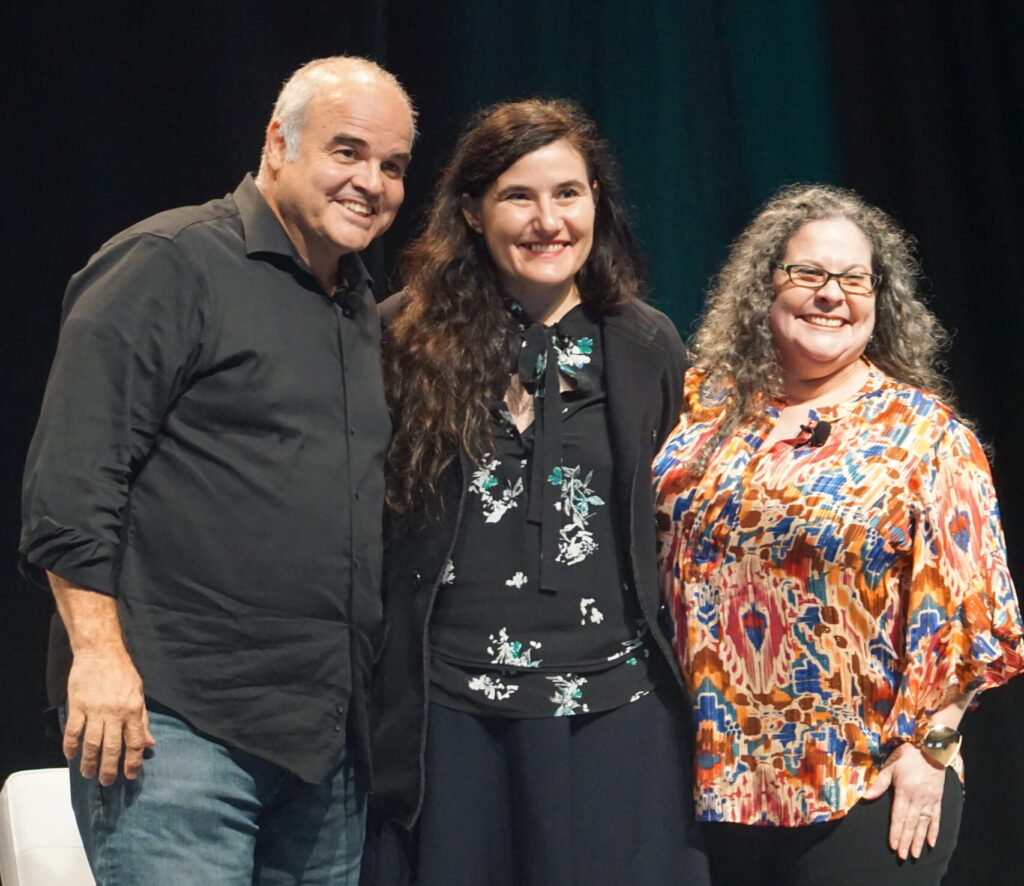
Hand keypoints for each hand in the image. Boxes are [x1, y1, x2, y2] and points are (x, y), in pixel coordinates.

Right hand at [63, 644, 155, 785]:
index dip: (133, 761)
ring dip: (89, 761)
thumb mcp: (139, 694)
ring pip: (92, 742)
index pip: (135, 741)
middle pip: (112, 747)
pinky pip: (73, 730)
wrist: (100, 653)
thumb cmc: (122, 673)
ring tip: (88, 774)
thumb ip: (143, 720)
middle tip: (107, 782)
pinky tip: (71, 755)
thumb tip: (150, 743)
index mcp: (132, 710)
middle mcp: (115, 712)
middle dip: (109, 768)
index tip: (130, 775)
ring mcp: (94, 710)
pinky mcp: (78, 705)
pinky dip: (71, 745)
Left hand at [863, 742, 945, 859]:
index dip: (895, 832)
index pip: (898, 816)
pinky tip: (930, 843)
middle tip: (903, 856)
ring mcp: (930, 800)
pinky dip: (934, 831)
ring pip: (923, 824)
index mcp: (904, 791)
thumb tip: (865, 796)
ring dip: (919, 840)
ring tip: (915, 854)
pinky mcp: (938, 799)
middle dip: (906, 841)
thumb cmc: (906, 756)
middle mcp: (918, 798)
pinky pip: (936, 818)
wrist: (931, 748)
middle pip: (911, 824)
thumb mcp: (890, 767)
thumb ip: (879, 784)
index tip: (893, 845)